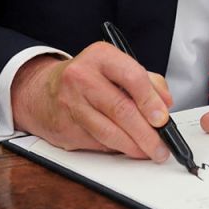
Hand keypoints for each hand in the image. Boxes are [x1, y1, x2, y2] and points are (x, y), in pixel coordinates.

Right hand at [10, 43, 173, 160]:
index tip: (163, 119)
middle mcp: (82, 77)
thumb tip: (165, 104)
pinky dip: (116, 148)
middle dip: (147, 133)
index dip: (151, 101)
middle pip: (121, 110)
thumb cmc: (87, 77)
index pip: (132, 77)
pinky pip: (98, 143)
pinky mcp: (66, 128)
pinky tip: (127, 148)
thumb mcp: (116, 66)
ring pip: (109, 132)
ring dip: (134, 147)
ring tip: (149, 151)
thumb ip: (147, 81)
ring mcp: (71, 104)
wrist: (42, 91)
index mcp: (100, 56)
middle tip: (161, 145)